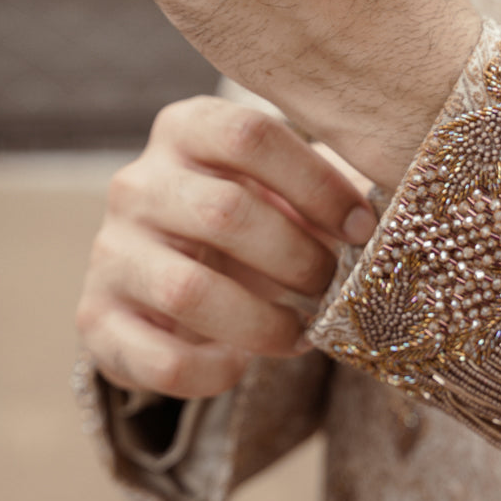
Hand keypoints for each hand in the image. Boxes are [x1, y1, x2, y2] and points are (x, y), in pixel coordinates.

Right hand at [77, 95, 376, 399]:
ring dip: (263, 321)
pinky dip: (217, 371)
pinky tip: (244, 362)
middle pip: (224, 212)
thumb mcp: (283, 189)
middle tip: (334, 284)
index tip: (362, 227)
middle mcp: (137, 184)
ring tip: (301, 332)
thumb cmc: (252, 220)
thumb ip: (330, 189)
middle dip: (297, 257)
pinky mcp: (97, 321)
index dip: (316, 183)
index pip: (250, 133)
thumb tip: (404, 209)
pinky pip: (162, 359)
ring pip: (188, 291)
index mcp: (186, 129)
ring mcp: (110, 252)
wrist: (166, 281)